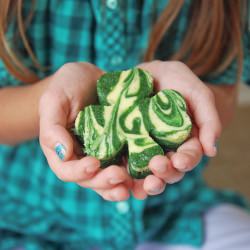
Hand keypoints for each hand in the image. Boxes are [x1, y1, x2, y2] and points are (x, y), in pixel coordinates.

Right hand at [39, 62, 131, 200]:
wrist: (90, 78)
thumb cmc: (67, 86)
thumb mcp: (54, 100)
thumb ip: (52, 128)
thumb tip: (63, 154)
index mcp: (63, 150)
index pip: (67, 170)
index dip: (79, 172)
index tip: (93, 163)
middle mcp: (83, 157)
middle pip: (91, 179)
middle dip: (104, 182)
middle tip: (119, 176)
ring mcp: (103, 154)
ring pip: (110, 177)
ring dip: (121, 185)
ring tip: (133, 186)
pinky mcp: (120, 147)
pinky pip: (127, 164)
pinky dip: (135, 173)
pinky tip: (146, 175)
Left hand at [131, 60, 220, 197]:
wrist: (145, 73)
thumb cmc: (174, 80)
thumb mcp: (196, 93)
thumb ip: (208, 119)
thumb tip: (211, 150)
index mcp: (185, 139)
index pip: (189, 156)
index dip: (186, 161)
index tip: (180, 161)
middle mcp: (166, 148)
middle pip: (170, 170)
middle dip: (166, 172)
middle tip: (158, 166)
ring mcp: (146, 150)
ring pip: (150, 174)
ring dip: (149, 182)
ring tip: (144, 182)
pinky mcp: (127, 148)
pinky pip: (128, 167)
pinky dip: (127, 179)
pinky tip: (124, 183)